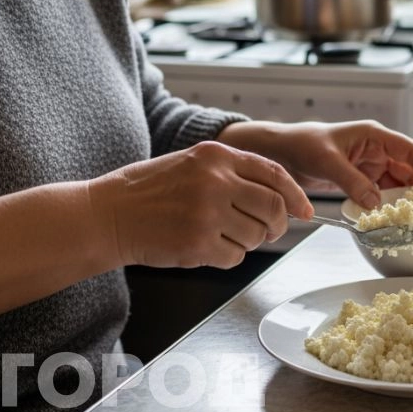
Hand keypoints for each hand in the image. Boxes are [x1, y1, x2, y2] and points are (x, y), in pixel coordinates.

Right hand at [87, 141, 313, 268]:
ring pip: (256, 235)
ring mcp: (207, 212)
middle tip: (268, 231)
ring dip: (247, 242)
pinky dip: (227, 257)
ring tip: (220, 236)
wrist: (107, 214)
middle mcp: (215, 180)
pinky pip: (235, 256)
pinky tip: (204, 247)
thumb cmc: (149, 191)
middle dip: (277, 224)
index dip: (296, 195)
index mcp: (216, 155)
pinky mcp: (197, 243)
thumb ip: (233, 173)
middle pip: (273, 207)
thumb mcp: (192, 163)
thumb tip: (281, 195)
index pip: (274, 174)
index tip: (305, 211)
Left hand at [217, 120, 412, 209]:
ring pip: (396, 183)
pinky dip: (386, 204)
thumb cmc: (303, 145)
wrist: (280, 152)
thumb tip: (376, 203)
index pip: (409, 150)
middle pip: (407, 168)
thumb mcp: (328, 162)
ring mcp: (369, 165)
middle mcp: (376, 149)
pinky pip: (380, 192)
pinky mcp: (360, 179)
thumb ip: (353, 182)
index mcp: (373, 135)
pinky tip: (391, 217)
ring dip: (404, 198)